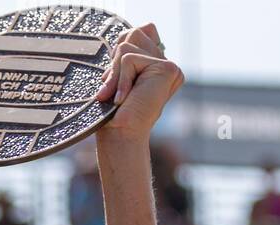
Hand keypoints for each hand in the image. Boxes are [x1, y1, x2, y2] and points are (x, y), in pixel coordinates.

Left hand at [94, 23, 183, 140]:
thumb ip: (123, 56)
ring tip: (116, 98)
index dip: (119, 54)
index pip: (137, 33)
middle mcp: (164, 63)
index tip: (115, 84)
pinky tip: (123, 99)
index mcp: (154, 64)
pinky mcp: (168, 69)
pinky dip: (120, 80)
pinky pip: (129, 59)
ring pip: (127, 46)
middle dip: (114, 62)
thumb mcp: (115, 79)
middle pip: (133, 34)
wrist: (121, 136)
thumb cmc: (114, 114)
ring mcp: (168, 66)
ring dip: (114, 74)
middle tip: (111, 91)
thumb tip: (126, 36)